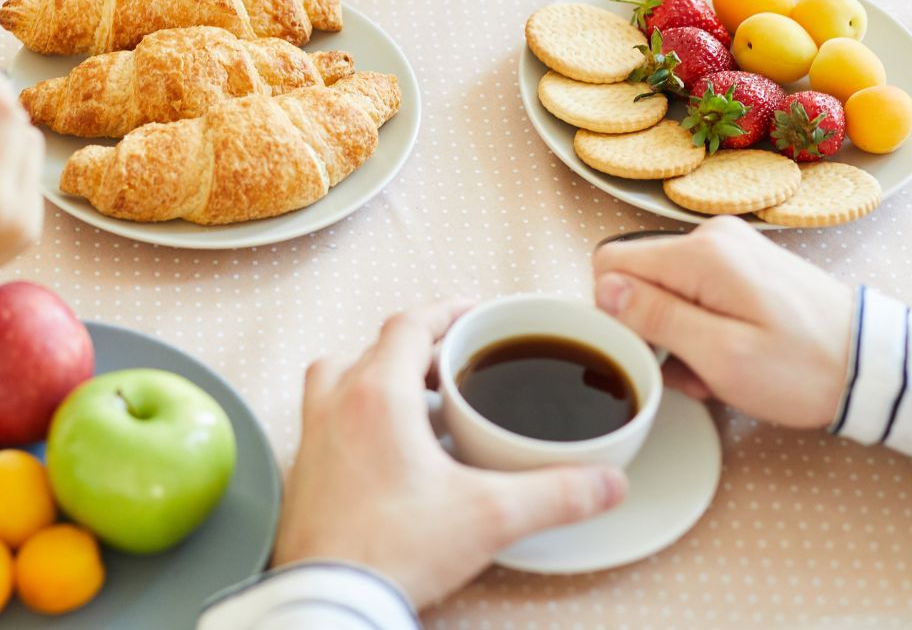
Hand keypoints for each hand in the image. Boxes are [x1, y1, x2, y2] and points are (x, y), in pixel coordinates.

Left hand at [274, 301, 626, 609]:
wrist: (331, 599)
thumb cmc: (392, 551)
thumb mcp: (490, 517)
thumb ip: (556, 494)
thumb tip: (605, 483)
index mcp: (377, 395)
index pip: (409, 324)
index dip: (446, 311)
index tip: (473, 314)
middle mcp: (336, 405)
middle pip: (377, 348)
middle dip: (420, 347)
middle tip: (459, 363)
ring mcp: (314, 437)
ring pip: (341, 377)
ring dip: (379, 376)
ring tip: (420, 401)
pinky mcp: (306, 472)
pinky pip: (329, 418)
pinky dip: (358, 414)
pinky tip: (391, 449)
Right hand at [591, 216, 854, 428]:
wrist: (875, 367)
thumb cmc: (803, 369)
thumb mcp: (722, 356)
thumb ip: (657, 318)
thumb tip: (605, 289)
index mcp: (701, 253)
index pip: (609, 264)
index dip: (617, 314)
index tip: (654, 351)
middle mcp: (712, 236)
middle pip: (638, 276)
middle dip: (651, 328)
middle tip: (691, 371)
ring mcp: (732, 247)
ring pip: (665, 288)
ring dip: (678, 333)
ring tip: (716, 369)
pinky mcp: (746, 264)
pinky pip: (695, 290)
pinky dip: (701, 324)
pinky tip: (729, 354)